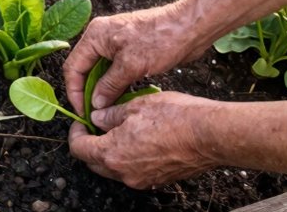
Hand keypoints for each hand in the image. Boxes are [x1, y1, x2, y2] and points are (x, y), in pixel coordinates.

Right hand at [63, 0, 210, 112]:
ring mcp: (114, 43)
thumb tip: (95, 104)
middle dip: (87, 91)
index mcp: (95, 35)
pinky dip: (114, 84)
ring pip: (99, 71)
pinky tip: (120, 99)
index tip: (83, 111)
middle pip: (84, 68)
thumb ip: (109, 85)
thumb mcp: (132, 66)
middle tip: (93, 114)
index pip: (73, 66)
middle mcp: (100, 37)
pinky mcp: (128, 50)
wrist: (190, 27)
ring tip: (106, 110)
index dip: (74, 91)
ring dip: (102, 89)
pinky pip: (114, 70)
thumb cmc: (161, 39)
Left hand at [69, 92, 220, 188]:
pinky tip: (139, 139)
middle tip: (97, 125)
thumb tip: (97, 117)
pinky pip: (133, 172)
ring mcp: (141, 180)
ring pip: (113, 169)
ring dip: (109, 152)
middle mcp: (124, 172)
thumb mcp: (136, 106)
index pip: (79, 149)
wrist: (211, 135)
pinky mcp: (157, 181)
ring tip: (120, 129)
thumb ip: (110, 114)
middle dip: (90, 144)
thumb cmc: (175, 117)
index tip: (81, 121)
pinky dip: (128, 158)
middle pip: (93, 163)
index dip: (75, 133)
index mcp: (112, 153)